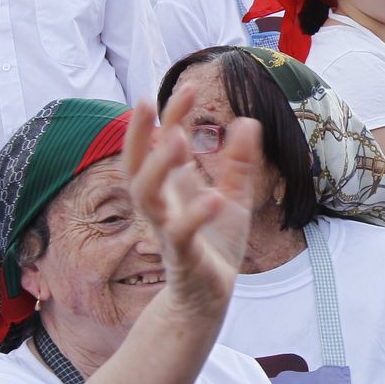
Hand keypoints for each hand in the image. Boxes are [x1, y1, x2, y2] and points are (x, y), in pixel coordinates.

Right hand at [123, 91, 260, 324]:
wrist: (210, 297)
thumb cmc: (215, 246)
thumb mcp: (234, 196)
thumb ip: (239, 163)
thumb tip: (249, 121)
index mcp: (172, 189)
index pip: (162, 145)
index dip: (171, 116)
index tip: (188, 86)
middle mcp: (162, 206)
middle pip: (136, 164)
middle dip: (140, 134)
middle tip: (148, 100)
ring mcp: (167, 230)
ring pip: (146, 196)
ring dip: (159, 166)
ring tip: (179, 137)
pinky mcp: (182, 257)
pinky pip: (180, 234)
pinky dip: (196, 215)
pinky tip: (216, 197)